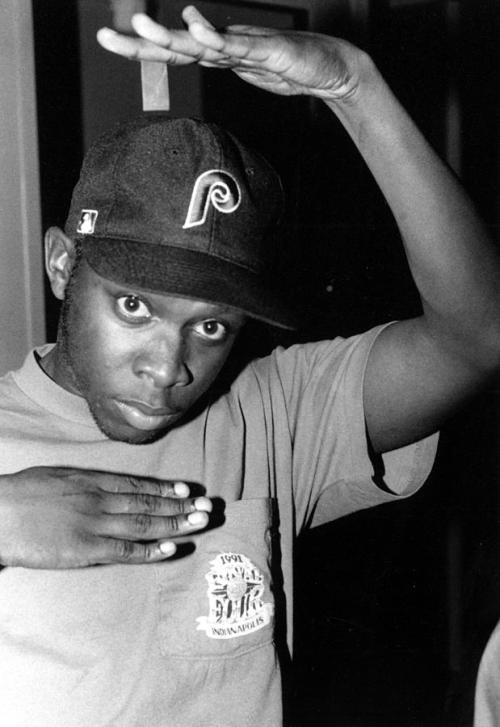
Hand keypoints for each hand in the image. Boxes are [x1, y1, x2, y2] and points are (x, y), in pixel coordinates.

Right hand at [0, 467, 211, 567]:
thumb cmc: (24, 493)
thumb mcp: (60, 476)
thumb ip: (87, 482)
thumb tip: (110, 486)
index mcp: (93, 480)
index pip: (138, 485)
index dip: (165, 489)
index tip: (187, 490)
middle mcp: (101, 499)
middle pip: (148, 504)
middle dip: (180, 506)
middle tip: (207, 508)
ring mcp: (95, 524)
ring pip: (144, 525)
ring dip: (175, 524)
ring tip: (200, 523)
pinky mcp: (85, 549)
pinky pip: (124, 551)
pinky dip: (150, 550)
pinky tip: (171, 548)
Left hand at [96, 5, 364, 100]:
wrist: (331, 69)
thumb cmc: (291, 69)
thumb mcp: (248, 71)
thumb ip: (221, 58)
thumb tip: (194, 38)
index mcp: (218, 54)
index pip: (173, 52)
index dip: (141, 49)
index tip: (111, 44)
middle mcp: (225, 47)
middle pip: (175, 46)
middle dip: (139, 43)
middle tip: (105, 37)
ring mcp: (244, 47)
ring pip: (200, 43)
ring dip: (168, 36)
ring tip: (140, 27)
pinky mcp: (266, 51)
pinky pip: (236, 45)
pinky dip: (214, 36)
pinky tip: (193, 24)